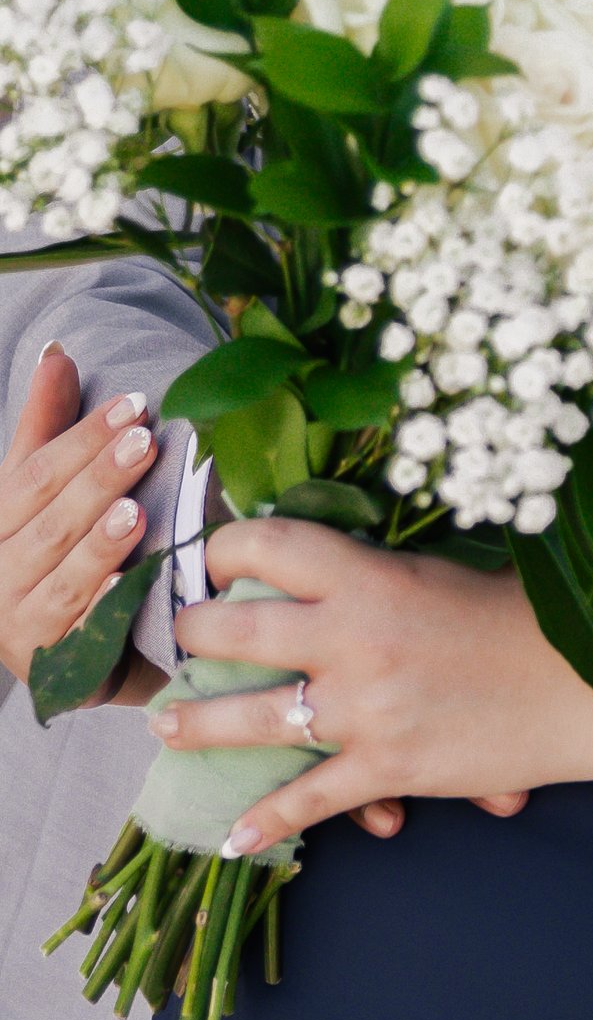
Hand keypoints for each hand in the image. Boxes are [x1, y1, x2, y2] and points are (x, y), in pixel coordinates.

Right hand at [0, 347, 158, 692]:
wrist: (68, 657)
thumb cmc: (57, 560)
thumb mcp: (43, 493)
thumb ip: (48, 429)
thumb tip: (57, 352)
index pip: (35, 474)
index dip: (82, 438)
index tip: (133, 405)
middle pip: (49, 521)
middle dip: (97, 479)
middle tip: (145, 442)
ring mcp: (20, 624)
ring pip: (61, 577)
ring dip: (98, 545)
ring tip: (134, 512)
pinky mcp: (52, 667)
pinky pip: (78, 636)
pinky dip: (101, 611)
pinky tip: (128, 587)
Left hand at [156, 518, 566, 846]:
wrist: (588, 686)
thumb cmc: (521, 620)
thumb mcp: (439, 574)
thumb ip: (371, 574)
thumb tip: (313, 574)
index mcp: (369, 575)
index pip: (264, 545)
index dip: (223, 550)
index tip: (213, 561)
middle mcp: (353, 637)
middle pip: (233, 630)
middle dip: (193, 634)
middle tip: (184, 640)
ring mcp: (365, 708)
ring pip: (247, 718)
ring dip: (195, 724)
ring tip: (167, 726)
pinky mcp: (388, 767)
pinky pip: (307, 799)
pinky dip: (266, 823)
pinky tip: (234, 839)